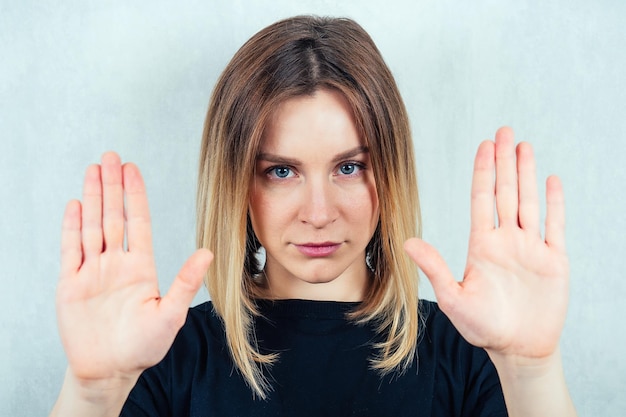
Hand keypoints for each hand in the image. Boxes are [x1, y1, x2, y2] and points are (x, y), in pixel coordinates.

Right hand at [57, 152, 212, 382]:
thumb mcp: (170, 314)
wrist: (110, 370)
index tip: (133, 169)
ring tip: (94, 170)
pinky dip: (72, 227)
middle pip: (113, 216)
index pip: (138, 221)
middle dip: (112, 186)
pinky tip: (75, 205)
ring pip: (92, 226)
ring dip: (92, 198)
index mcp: (140, 267)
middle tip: (111, 156)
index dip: (135, 194)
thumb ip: (185, 282)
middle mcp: (116, 263)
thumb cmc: (143, 346)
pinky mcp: (71, 284)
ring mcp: (92, 272)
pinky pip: (70, 250)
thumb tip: (207, 252)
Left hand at [405, 127, 568, 360]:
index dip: (483, 171)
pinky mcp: (554, 261)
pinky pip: (555, 226)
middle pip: (506, 192)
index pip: (482, 199)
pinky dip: (554, 203)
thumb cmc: (483, 327)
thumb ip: (434, 267)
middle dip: (505, 161)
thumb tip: (407, 242)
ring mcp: (531, 248)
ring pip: (529, 202)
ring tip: (524, 145)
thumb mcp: (453, 297)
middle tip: (504, 131)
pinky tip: (551, 180)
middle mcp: (506, 240)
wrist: (518, 349)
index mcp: (482, 245)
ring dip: (527, 174)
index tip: (484, 145)